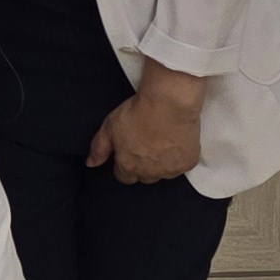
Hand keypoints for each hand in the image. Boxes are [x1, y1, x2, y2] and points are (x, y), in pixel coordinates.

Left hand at [89, 74, 206, 184]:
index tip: (129, 151)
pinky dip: (178, 158)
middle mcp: (149, 173)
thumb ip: (99, 148)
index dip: (125, 164)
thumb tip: (91, 163)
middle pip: (144, 177)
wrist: (169, 103)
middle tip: (146, 144)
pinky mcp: (188, 163)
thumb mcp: (109, 127)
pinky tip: (175, 142)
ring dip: (161, 163)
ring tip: (161, 142)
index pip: (124, 176)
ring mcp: (170, 170)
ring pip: (163, 173)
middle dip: (143, 165)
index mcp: (128, 166)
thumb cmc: (138, 112)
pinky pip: (181, 166)